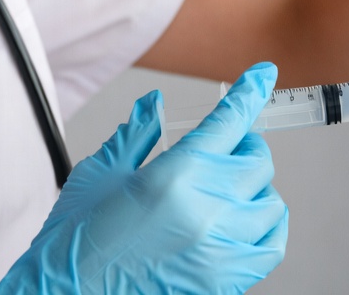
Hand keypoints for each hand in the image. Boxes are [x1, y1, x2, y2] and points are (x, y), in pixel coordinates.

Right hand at [0, 62, 287, 294]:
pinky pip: (272, 245)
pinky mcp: (225, 280)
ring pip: (270, 202)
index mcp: (174, 175)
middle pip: (257, 161)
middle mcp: (205, 209)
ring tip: (227, 191)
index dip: (251, 92)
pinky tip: (246, 220)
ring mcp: (219, 248)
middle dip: (243, 148)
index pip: (230, 120)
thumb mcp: (101, 174)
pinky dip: (267, 226)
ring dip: (254, 189)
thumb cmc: (76, 240)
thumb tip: (155, 104)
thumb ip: (136, 134)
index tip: (264, 74)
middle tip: (223, 151)